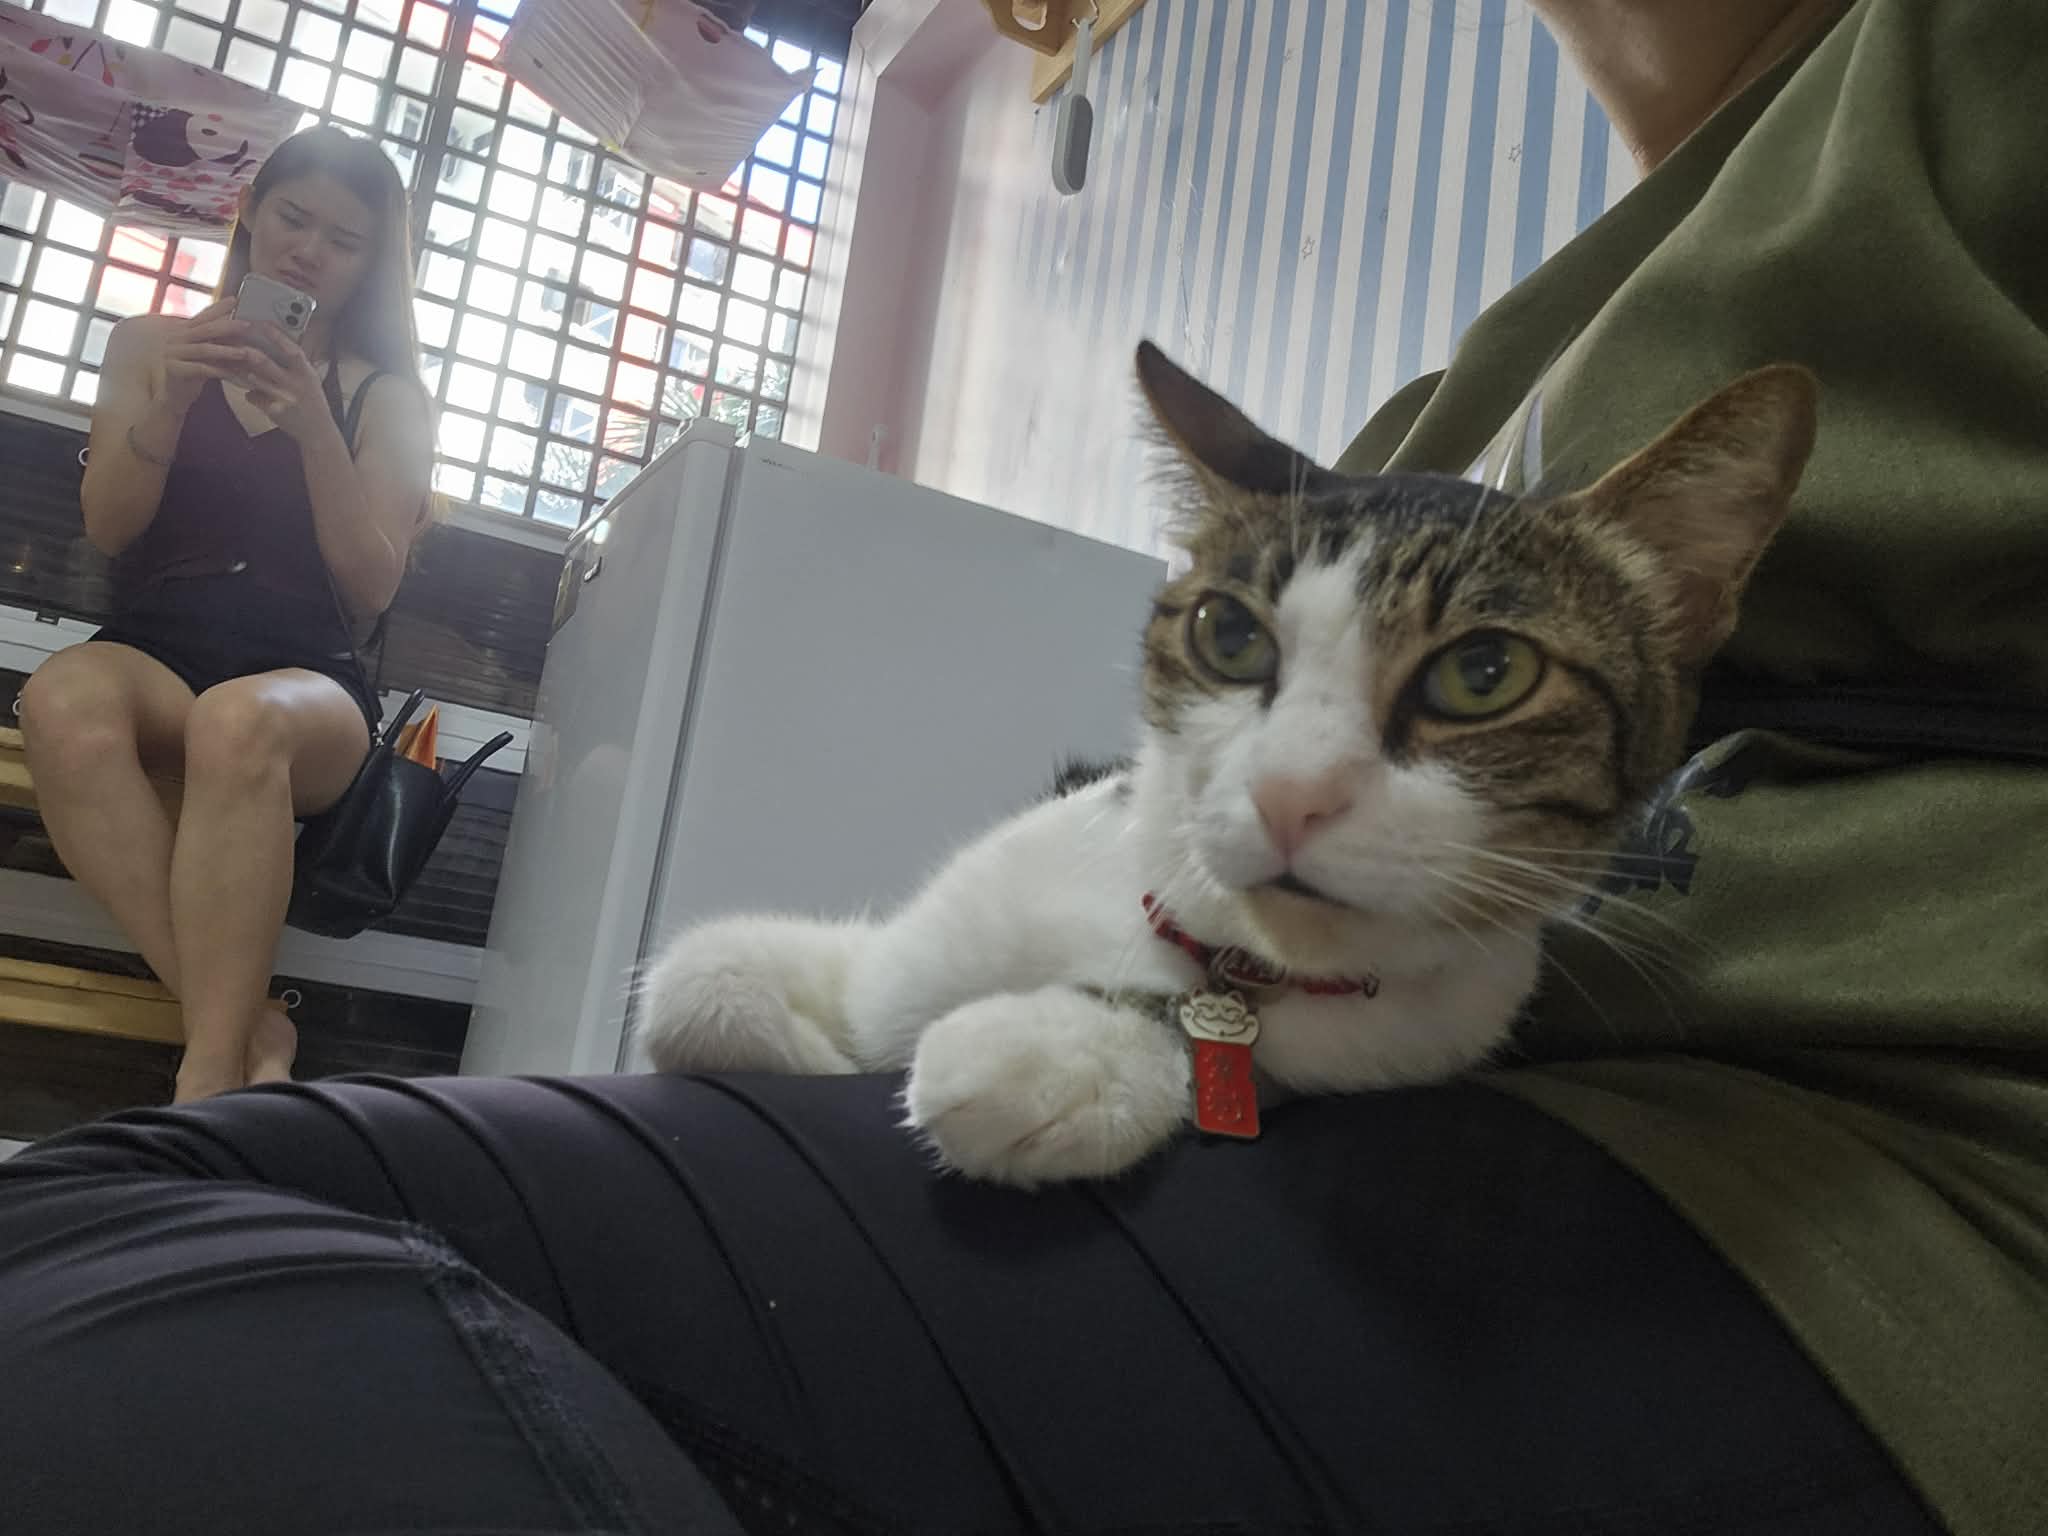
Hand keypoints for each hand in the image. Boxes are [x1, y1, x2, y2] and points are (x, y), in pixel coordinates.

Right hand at [158, 297, 255, 414]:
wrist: (171, 397)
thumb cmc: (191, 375)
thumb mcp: (204, 356)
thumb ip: (215, 344)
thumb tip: (239, 334)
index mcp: (183, 332)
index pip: (202, 316)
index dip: (218, 308)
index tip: (235, 300)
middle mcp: (176, 339)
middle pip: (204, 329)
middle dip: (228, 326)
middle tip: (248, 325)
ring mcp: (173, 353)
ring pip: (204, 349)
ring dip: (226, 351)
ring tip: (245, 352)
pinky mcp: (174, 369)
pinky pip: (201, 369)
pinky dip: (220, 372)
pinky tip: (235, 376)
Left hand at [232, 323, 333, 444]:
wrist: (318, 432)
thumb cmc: (312, 402)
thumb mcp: (310, 381)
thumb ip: (295, 365)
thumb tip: (277, 344)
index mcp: (307, 374)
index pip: (292, 350)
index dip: (276, 335)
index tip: (261, 323)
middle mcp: (296, 386)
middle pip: (266, 363)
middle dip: (248, 351)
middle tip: (235, 341)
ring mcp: (284, 399)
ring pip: (255, 380)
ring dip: (243, 370)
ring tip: (234, 363)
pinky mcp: (274, 412)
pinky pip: (253, 397)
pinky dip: (249, 393)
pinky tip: (249, 392)